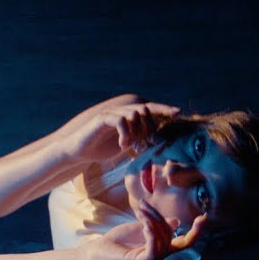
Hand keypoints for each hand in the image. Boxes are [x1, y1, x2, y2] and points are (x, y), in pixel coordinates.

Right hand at [59, 101, 180, 161]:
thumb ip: (140, 139)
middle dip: (151, 126)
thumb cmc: (103, 148)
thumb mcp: (126, 144)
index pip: (150, 108)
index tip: (179, 113)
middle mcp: (121, 111)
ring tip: (135, 146)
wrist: (79, 151)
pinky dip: (125, 133)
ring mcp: (111, 113)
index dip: (164, 108)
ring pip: (133, 113)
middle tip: (151, 142)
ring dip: (138, 131)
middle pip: (145, 109)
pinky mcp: (102, 119)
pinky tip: (124, 146)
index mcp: (129, 116)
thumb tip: (158, 143)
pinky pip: (120, 120)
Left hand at [86, 203, 208, 259]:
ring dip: (152, 221)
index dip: (196, 232)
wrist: (100, 248)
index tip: (203, 217)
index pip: (185, 242)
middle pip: (170, 234)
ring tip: (140, 210)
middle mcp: (159, 257)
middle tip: (143, 204)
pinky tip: (144, 223)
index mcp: (162, 248)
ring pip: (162, 239)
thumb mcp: (143, 226)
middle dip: (159, 216)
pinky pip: (153, 248)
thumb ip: (159, 224)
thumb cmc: (120, 238)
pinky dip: (151, 233)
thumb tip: (176, 221)